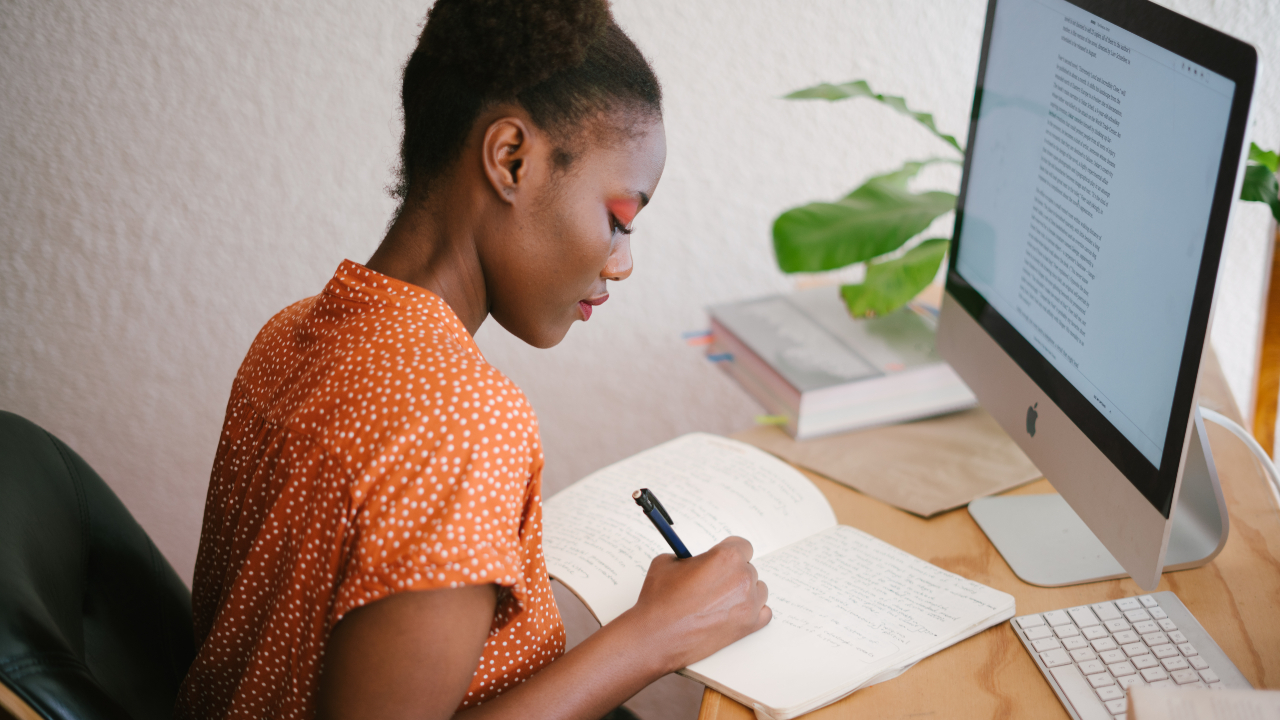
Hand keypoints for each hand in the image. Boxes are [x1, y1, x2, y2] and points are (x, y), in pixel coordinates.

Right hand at [625, 536, 770, 672]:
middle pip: (748, 568)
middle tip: (712, 583)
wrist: (656, 636)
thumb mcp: (668, 561)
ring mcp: (749, 604)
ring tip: (720, 600)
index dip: (729, 552)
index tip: (721, 559)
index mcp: (726, 557)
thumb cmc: (660, 600)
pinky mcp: (749, 626)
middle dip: (732, 573)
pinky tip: (734, 612)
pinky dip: (752, 611)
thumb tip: (698, 560)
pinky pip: (764, 612)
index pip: (742, 546)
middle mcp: (742, 578)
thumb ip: (690, 557)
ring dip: (744, 592)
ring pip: (758, 589)